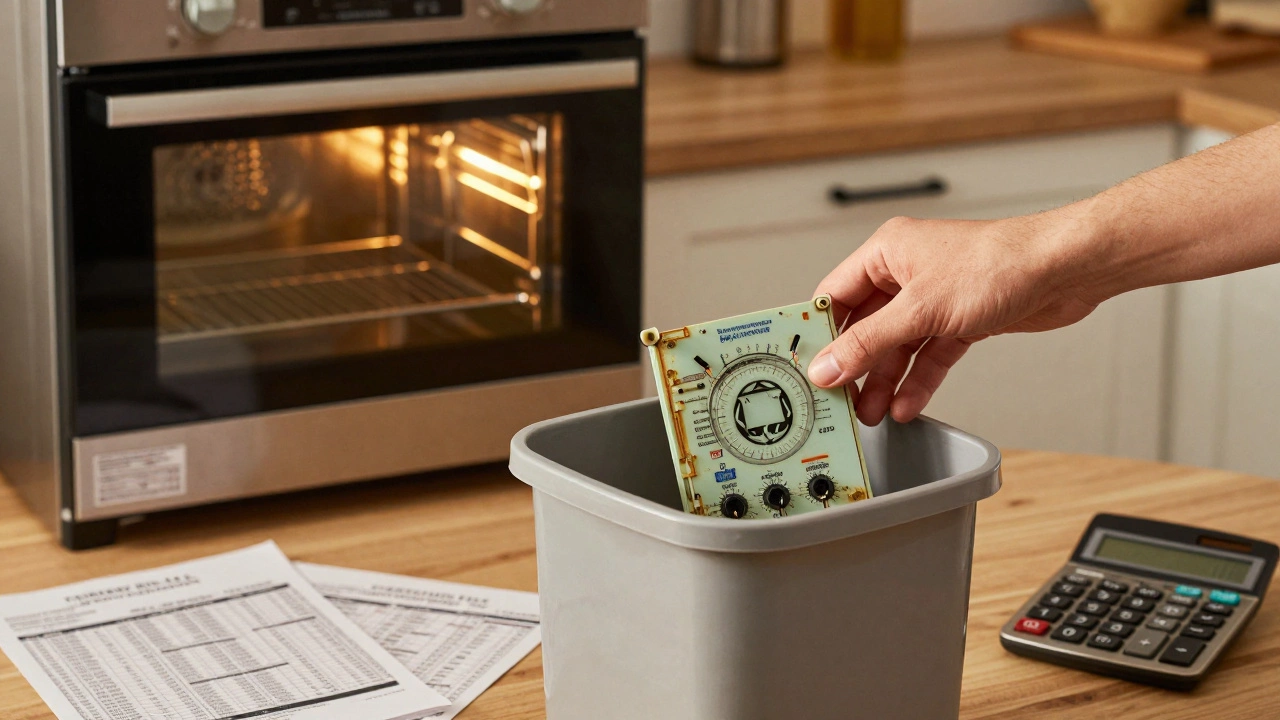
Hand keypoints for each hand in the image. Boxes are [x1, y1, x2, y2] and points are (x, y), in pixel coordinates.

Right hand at [809, 211, 1102, 425]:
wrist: (1063, 270)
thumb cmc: (999, 264)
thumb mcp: (920, 310)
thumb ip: (869, 342)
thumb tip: (828, 365)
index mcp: (886, 252)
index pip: (835, 295)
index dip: (819, 332)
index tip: (805, 365)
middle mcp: (907, 272)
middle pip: (865, 326)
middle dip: (854, 365)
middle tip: (838, 398)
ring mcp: (934, 298)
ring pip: (897, 346)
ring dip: (885, 380)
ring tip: (870, 412)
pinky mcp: (960, 320)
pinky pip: (928, 355)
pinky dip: (918, 380)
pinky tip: (906, 403)